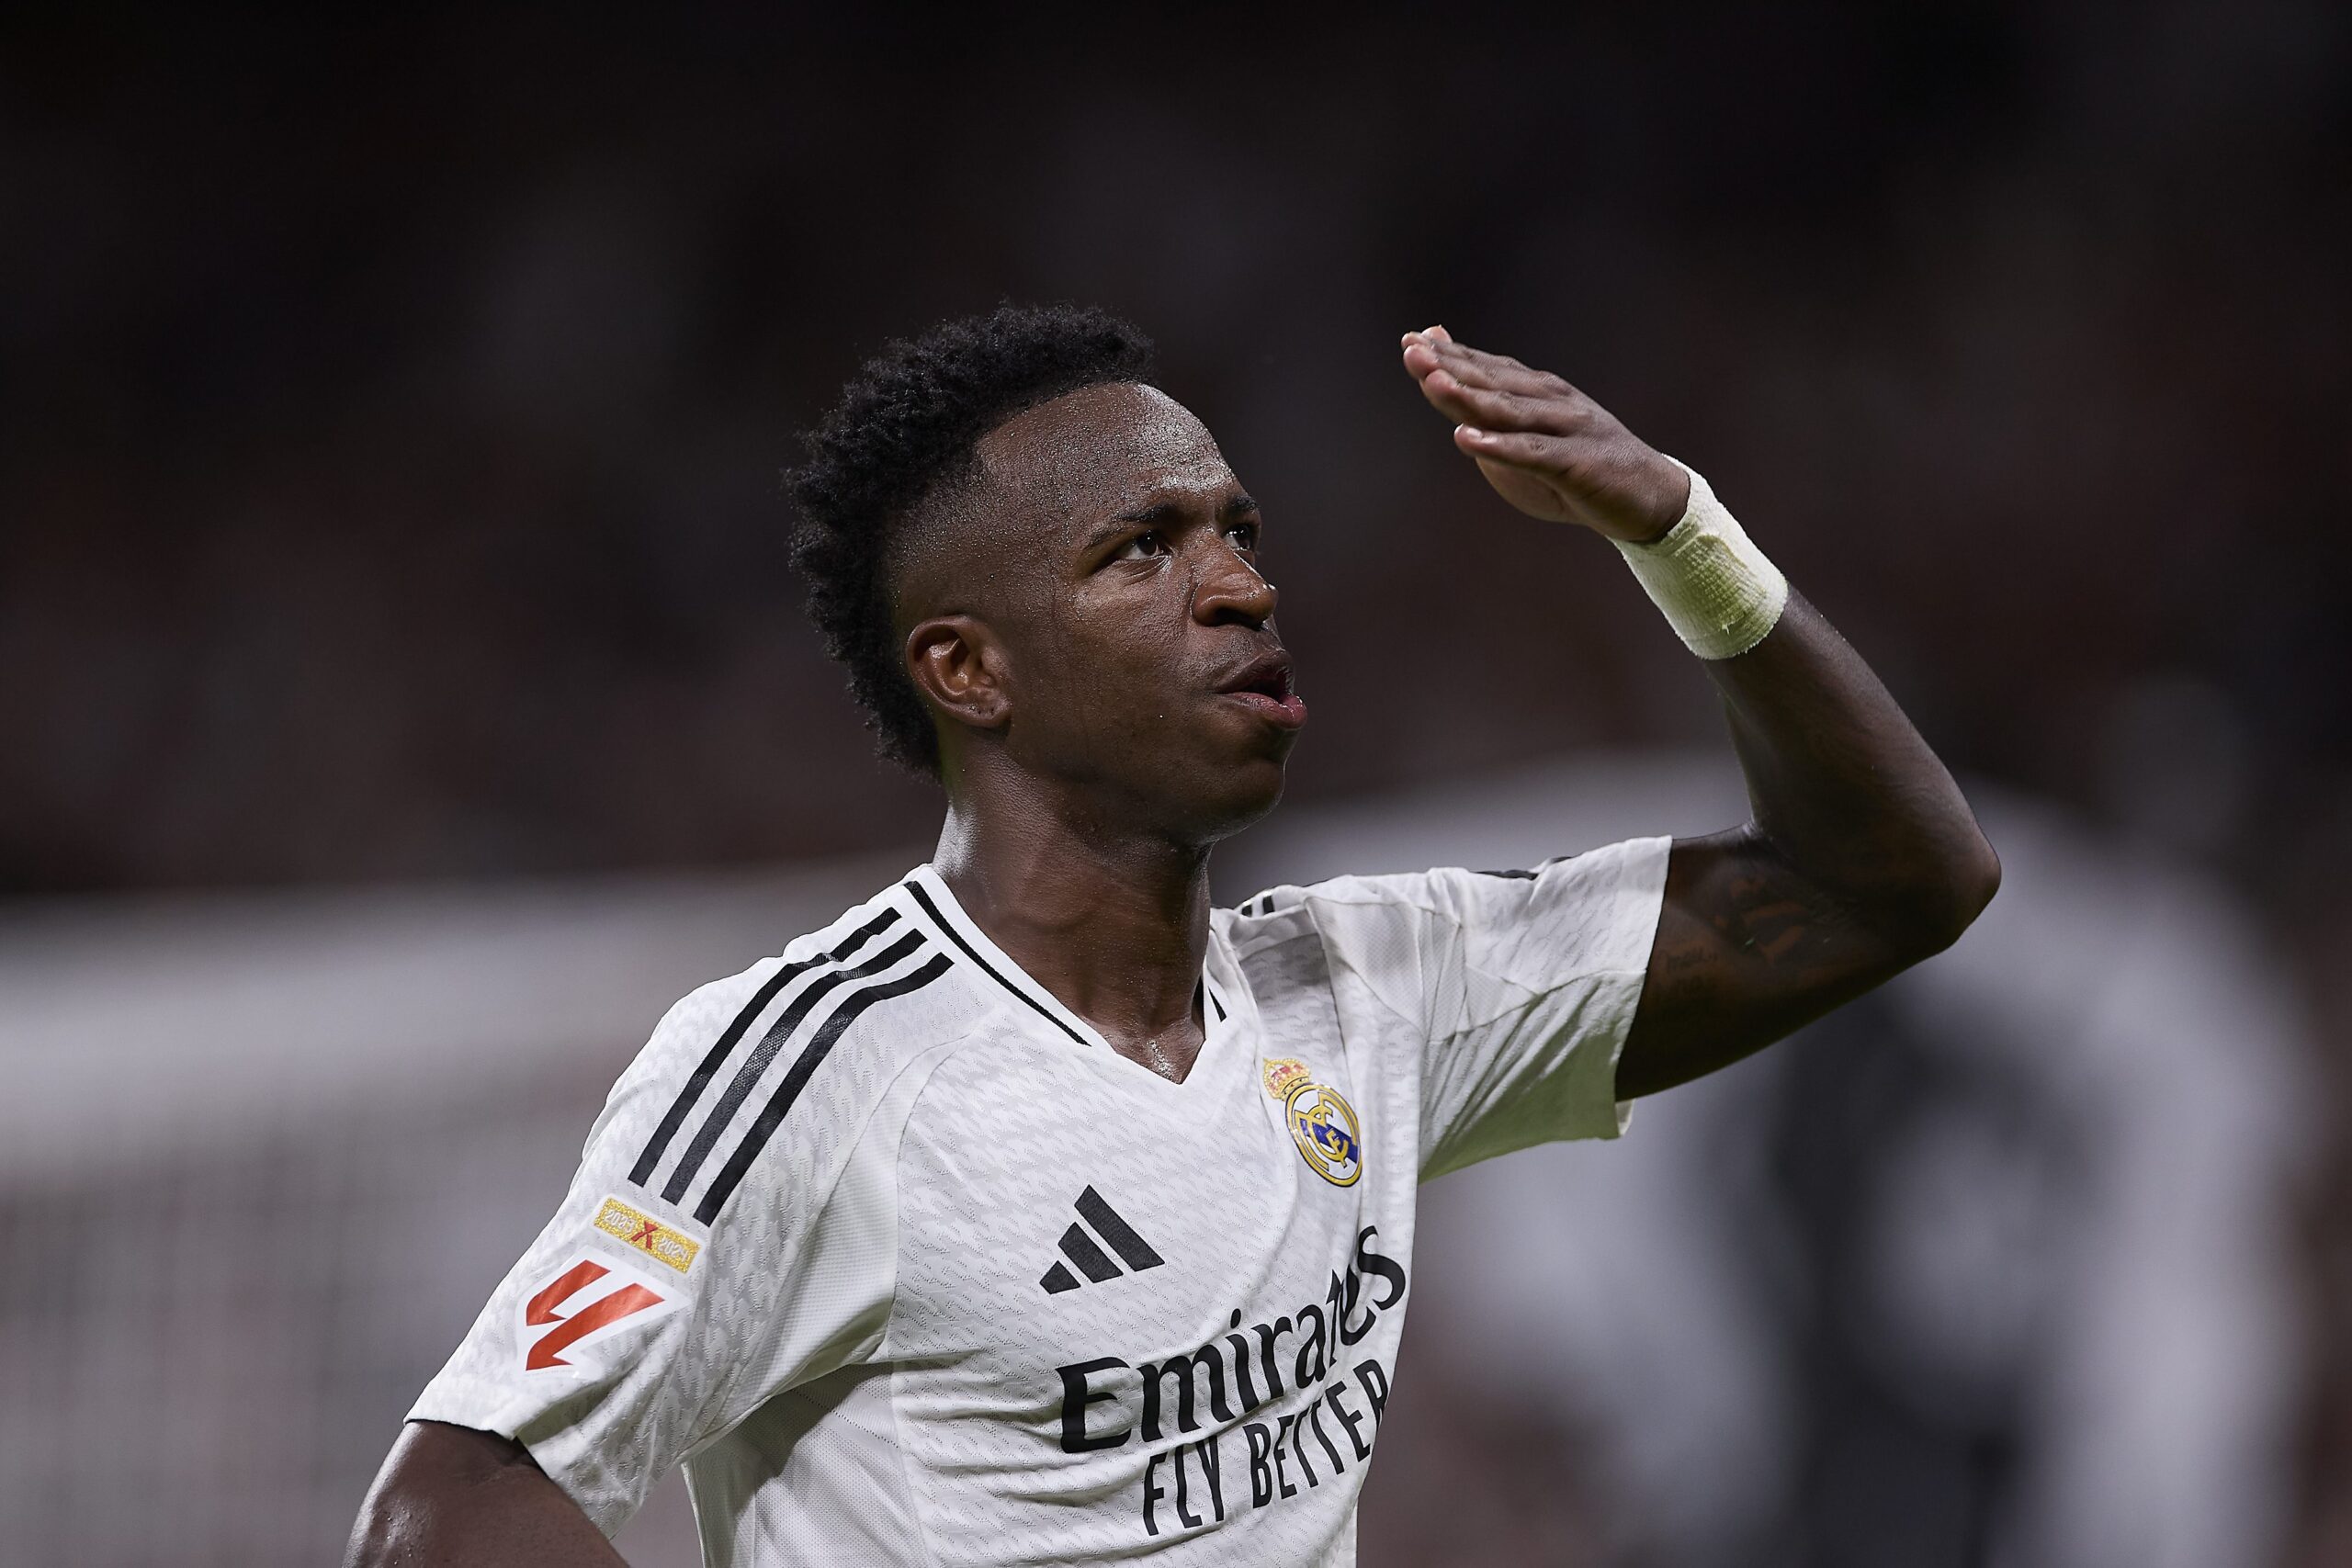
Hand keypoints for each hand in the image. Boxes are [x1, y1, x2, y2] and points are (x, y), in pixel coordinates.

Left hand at [1400, 326, 1689, 542]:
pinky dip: (1499, 446)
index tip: (1410, 340)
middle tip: (1412, 351)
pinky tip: (1467, 439)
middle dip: (1449, 366)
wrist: (1648, 498)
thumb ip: (1488, 412)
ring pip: (1509, 411)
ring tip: (1432, 383)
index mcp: (1539, 393)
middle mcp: (1552, 401)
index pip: (1487, 368)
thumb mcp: (1528, 440)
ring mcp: (1566, 429)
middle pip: (1493, 381)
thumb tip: (1445, 378)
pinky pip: (1532, 454)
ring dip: (1468, 397)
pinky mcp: (1576, 463)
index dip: (1448, 354)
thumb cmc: (1577, 470)